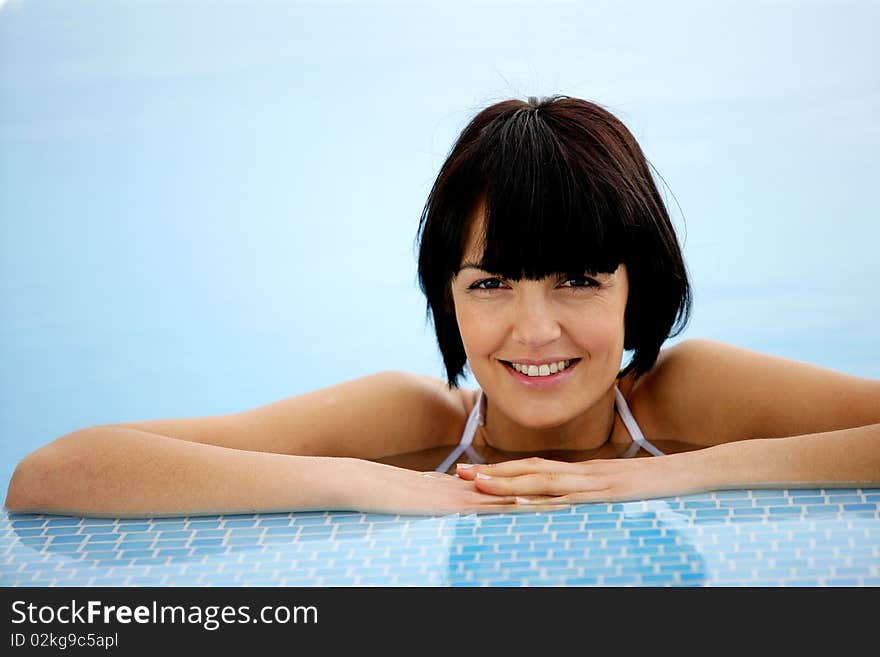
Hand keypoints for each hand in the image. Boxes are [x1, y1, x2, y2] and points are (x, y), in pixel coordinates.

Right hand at [343, 458, 568, 514]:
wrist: (363, 482)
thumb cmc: (387, 493)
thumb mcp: (423, 499)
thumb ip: (443, 500)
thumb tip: (457, 505)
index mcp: (468, 484)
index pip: (512, 483)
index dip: (541, 485)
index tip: (569, 488)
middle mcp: (472, 485)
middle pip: (520, 485)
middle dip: (553, 488)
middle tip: (586, 490)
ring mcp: (464, 492)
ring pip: (512, 493)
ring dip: (543, 496)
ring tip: (576, 499)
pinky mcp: (452, 502)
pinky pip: (488, 504)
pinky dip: (513, 506)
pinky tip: (535, 508)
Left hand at [455, 454, 704, 504]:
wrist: (695, 471)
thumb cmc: (661, 484)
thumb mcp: (622, 488)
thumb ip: (596, 492)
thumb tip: (573, 501)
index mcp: (584, 472)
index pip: (535, 468)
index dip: (504, 470)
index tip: (476, 474)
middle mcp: (583, 473)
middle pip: (530, 471)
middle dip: (493, 474)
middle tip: (460, 474)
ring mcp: (595, 482)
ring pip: (543, 481)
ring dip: (507, 483)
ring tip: (477, 485)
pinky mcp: (608, 493)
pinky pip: (570, 497)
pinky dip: (543, 498)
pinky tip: (521, 500)